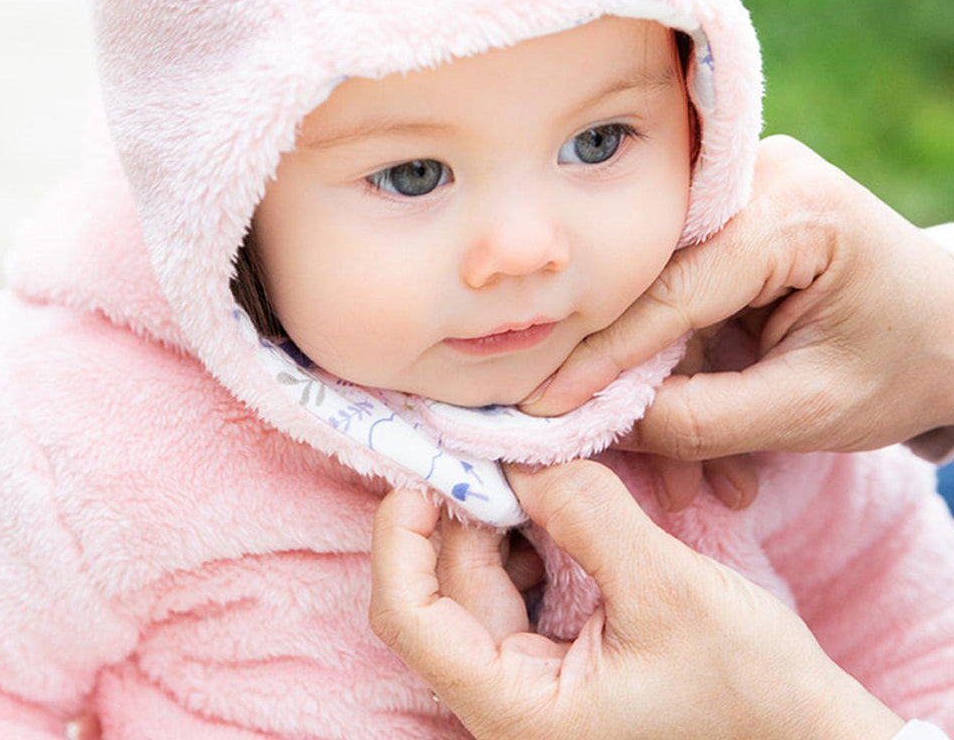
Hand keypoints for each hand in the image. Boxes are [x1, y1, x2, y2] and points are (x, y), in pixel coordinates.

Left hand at [370, 461, 902, 739]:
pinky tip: (553, 506)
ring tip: (530, 469)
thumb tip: (521, 457)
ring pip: (479, 585)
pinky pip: (516, 591)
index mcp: (518, 710)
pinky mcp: (560, 665)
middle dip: (462, 511)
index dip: (400, 538)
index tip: (424, 468)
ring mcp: (534, 686)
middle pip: (444, 590)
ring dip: (496, 521)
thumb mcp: (667, 590)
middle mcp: (511, 703)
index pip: (410, 618)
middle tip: (492, 442)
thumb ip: (586, 514)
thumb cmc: (752, 693)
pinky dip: (525, 540)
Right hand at [518, 135, 953, 459]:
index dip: (603, 355)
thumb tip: (605, 423)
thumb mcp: (812, 410)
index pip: (671, 288)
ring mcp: (737, 191)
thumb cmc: (903, 366)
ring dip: (667, 387)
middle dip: (635, 379)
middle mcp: (754, 177)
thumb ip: (705, 421)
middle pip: (653, 286)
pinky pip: (680, 296)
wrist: (953, 331)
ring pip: (662, 299)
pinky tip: (699, 435)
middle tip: (603, 446)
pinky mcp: (726, 218)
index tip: (543, 407)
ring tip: (691, 480)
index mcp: (791, 207)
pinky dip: (685, 365)